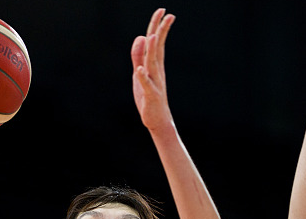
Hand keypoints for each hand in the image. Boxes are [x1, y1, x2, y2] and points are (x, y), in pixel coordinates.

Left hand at [131, 9, 175, 132]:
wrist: (157, 120)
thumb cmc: (149, 97)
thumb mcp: (139, 73)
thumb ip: (138, 55)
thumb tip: (140, 36)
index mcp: (155, 65)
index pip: (156, 42)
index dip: (158, 26)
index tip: (163, 11)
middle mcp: (157, 71)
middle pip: (158, 48)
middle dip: (160, 31)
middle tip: (167, 14)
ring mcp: (155, 83)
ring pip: (153, 64)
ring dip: (152, 51)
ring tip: (152, 36)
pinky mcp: (151, 96)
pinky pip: (147, 86)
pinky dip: (143, 77)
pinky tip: (139, 70)